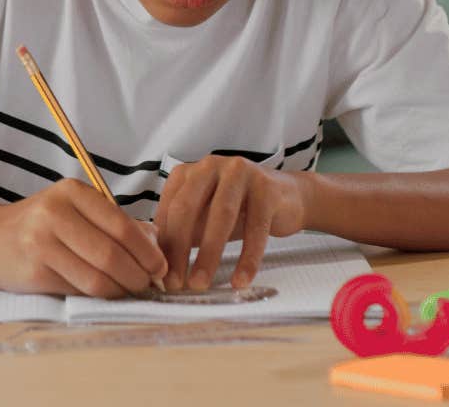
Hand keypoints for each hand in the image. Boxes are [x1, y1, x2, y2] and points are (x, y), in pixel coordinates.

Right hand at [0, 180, 167, 298]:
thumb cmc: (37, 224)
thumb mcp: (73, 209)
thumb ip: (112, 222)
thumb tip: (156, 243)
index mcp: (71, 192)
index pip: (121, 225)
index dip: (147, 251)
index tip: (160, 266)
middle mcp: (54, 213)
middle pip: (112, 254)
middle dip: (138, 275)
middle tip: (148, 284)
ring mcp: (41, 243)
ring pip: (97, 278)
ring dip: (120, 290)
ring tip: (129, 291)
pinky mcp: (33, 272)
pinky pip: (77, 290)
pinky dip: (97, 297)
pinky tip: (104, 293)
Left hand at [154, 156, 309, 290]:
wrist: (288, 198)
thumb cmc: (240, 211)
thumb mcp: (205, 219)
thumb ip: (183, 233)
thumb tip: (160, 266)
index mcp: (189, 172)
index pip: (168, 209)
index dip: (163, 244)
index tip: (161, 275)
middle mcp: (211, 166)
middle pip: (188, 209)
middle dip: (179, 249)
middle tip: (176, 283)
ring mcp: (240, 173)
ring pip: (220, 217)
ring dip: (208, 255)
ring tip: (200, 283)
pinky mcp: (267, 187)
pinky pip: (255, 228)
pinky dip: (247, 259)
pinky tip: (240, 280)